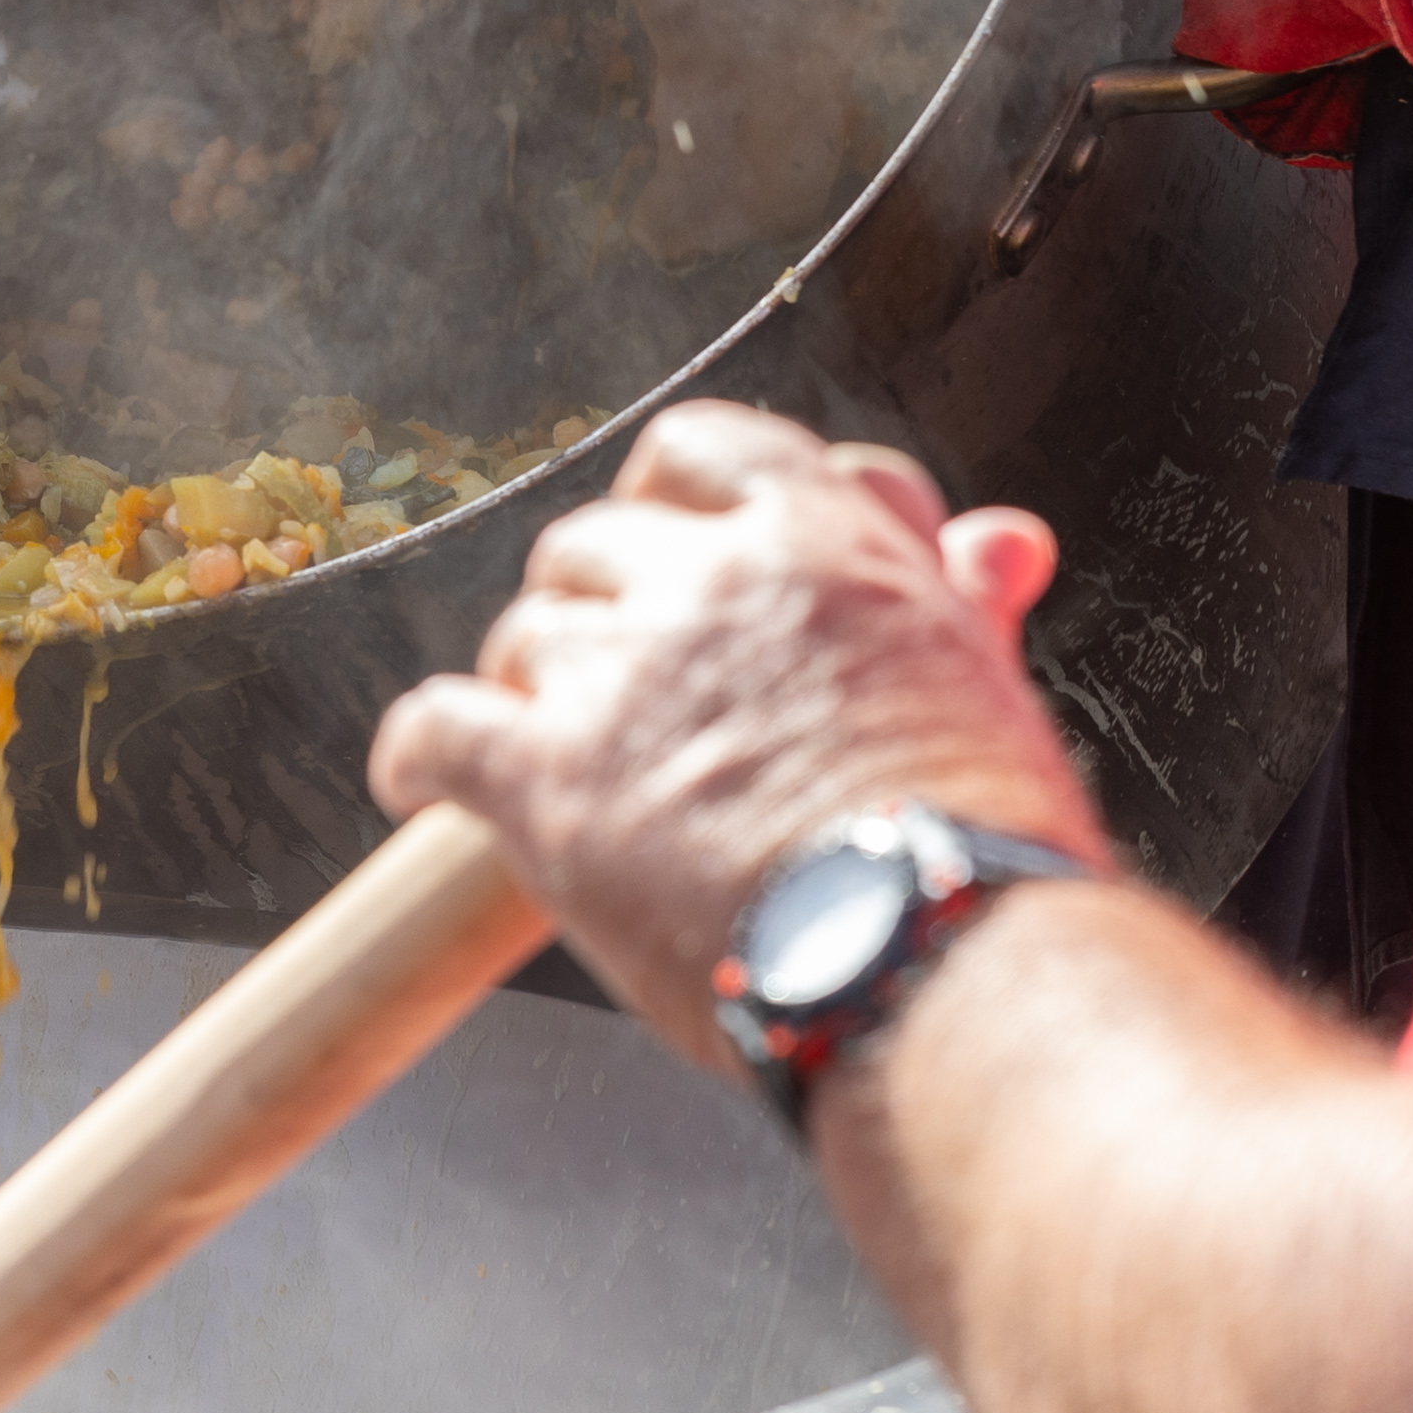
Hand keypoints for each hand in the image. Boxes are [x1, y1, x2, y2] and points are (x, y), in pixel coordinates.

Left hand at [368, 404, 1098, 1073]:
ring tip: (575, 761)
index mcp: (816, 534)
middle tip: (630, 685)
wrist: (935, 959)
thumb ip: (956, 595)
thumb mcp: (986, 679)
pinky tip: (418, 785)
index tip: (674, 549)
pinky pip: (437, 728)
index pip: (700, 453)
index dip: (675, 503)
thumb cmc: (982, 841)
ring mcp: (621, 674)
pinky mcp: (550, 777)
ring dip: (537, 690)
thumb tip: (993, 538)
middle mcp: (707, 579)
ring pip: (526, 637)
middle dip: (604, 609)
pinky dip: (419, 755)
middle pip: (593, 548)